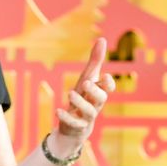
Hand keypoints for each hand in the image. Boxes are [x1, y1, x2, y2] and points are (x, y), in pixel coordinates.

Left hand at [50, 38, 115, 154]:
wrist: (74, 126)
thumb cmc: (83, 98)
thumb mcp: (87, 79)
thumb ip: (95, 61)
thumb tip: (103, 39)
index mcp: (98, 92)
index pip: (108, 88)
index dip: (108, 83)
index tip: (104, 76)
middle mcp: (95, 105)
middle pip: (101, 99)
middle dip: (95, 90)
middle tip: (86, 82)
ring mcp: (87, 117)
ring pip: (89, 111)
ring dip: (80, 103)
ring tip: (70, 93)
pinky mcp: (77, 127)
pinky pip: (74, 124)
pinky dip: (66, 117)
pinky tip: (58, 111)